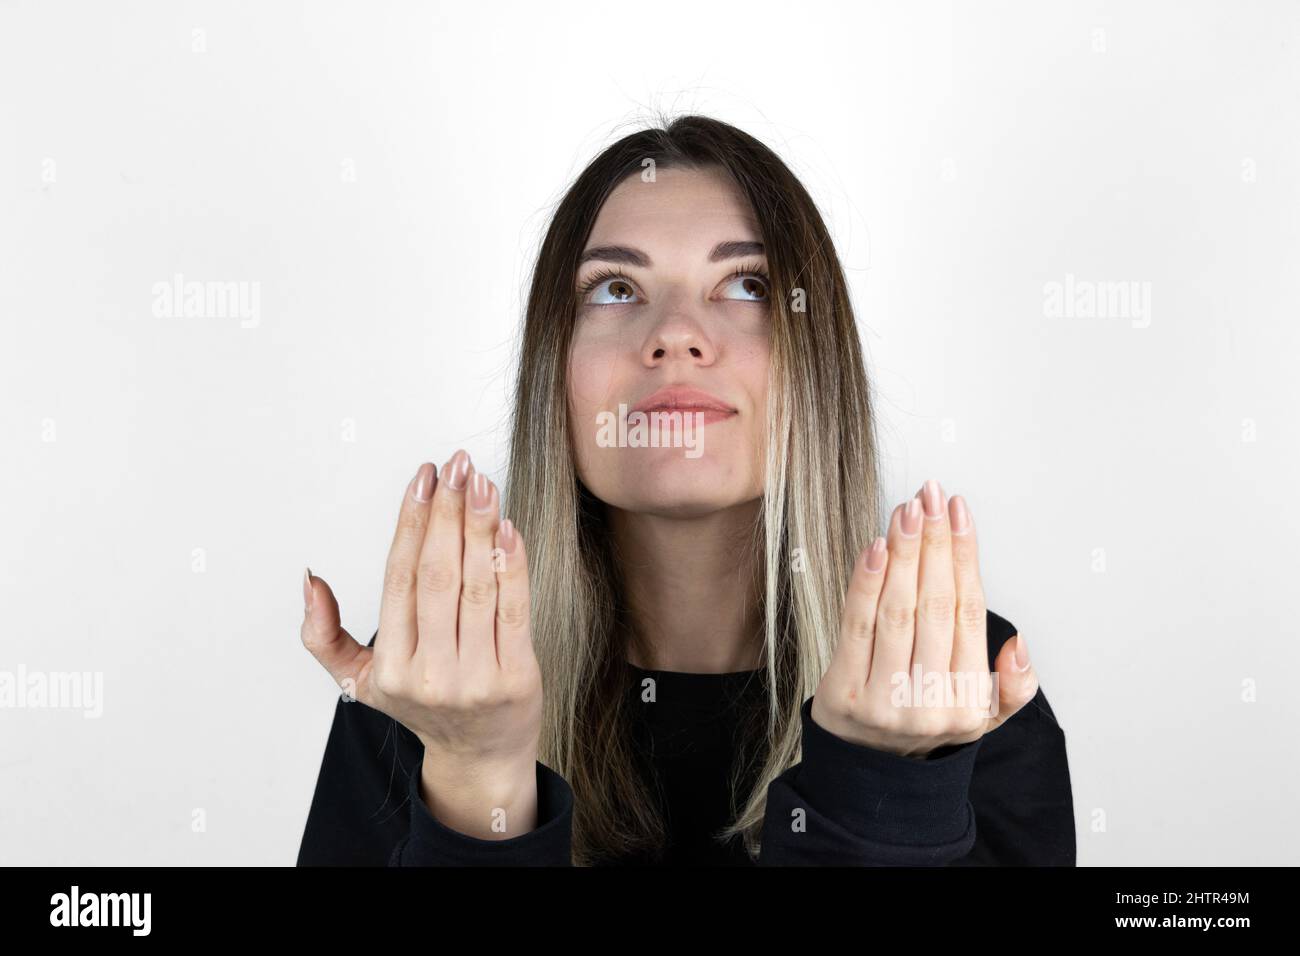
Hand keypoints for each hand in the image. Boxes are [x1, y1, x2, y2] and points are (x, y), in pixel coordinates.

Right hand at [300, 449, 542, 837]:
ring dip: (479, 527)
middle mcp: (430, 675)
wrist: (481, 757)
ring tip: (481, 483)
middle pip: (437, 576)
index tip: (422, 479)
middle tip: (454, 467)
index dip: (411, 522)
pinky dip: (512, 565)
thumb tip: (310, 581)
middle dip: (446, 513)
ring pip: (476, 587)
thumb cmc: (424, 707)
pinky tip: (508, 528)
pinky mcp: (518, 677)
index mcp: (392, 667)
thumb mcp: (362, 681)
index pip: (399, 579)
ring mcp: (476, 678)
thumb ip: (324, 636)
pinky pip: (514, 610)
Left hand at [811, 479, 1037, 758]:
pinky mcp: (843, 692)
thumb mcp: (981, 718)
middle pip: (936, 605)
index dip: (965, 556)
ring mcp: (885, 700)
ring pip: (899, 611)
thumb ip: (1011, 687)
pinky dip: (866, 582)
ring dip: (904, 553)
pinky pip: (858, 626)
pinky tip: (875, 547)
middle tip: (932, 497)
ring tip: (907, 511)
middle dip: (935, 543)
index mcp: (969, 703)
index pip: (969, 613)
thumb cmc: (923, 721)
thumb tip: (1018, 644)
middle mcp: (930, 704)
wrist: (865, 769)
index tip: (959, 512)